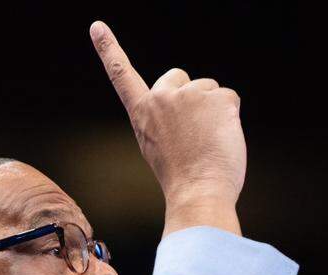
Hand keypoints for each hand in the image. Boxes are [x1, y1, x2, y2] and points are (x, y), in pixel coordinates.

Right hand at [88, 20, 245, 221]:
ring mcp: (188, 95)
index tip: (97, 27)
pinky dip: (230, 118)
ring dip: (213, 113)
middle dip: (190, 96)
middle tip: (192, 134)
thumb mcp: (159, 147)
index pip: (121, 75)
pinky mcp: (215, 98)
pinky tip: (221, 140)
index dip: (109, 50)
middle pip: (180, 78)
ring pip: (208, 91)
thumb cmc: (182, 179)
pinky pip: (229, 99)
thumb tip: (188, 112)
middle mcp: (161, 98)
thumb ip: (164, 120)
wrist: (198, 194)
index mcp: (142, 113)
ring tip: (207, 144)